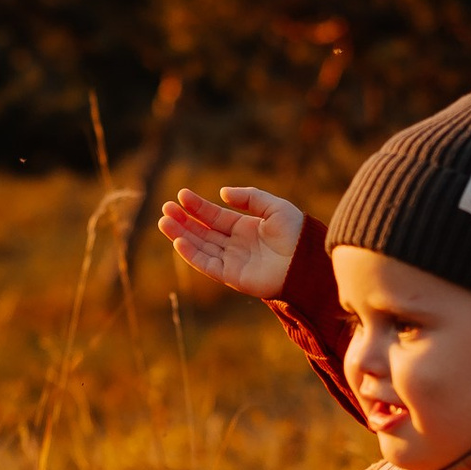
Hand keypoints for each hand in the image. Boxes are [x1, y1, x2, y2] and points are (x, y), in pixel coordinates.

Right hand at [159, 183, 303, 299]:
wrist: (307, 260)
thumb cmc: (295, 233)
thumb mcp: (274, 206)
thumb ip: (249, 197)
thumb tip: (221, 193)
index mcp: (244, 227)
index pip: (214, 216)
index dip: (197, 206)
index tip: (181, 195)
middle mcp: (235, 244)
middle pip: (203, 231)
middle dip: (183, 220)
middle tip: (165, 208)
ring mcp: (232, 261)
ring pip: (201, 247)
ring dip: (182, 235)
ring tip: (164, 221)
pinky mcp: (232, 276)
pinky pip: (208, 265)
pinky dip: (192, 255)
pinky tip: (179, 241)